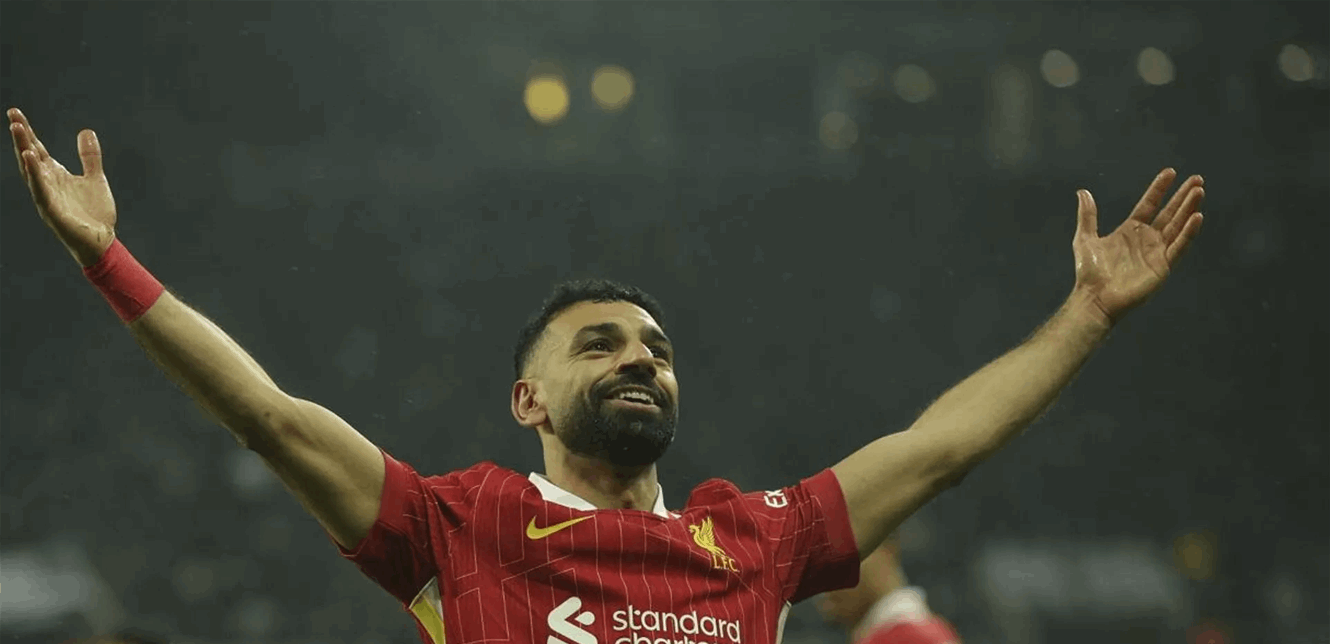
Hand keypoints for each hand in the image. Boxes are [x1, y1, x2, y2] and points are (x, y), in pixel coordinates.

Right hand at [8, 108, 116, 266]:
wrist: (102, 241)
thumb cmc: (94, 212)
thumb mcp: (94, 178)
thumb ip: (89, 156)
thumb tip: (85, 130)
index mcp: (54, 175)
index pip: (37, 149)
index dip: (27, 131)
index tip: (15, 112)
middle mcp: (46, 184)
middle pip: (29, 156)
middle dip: (21, 136)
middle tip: (13, 115)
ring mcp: (46, 197)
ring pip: (30, 170)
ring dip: (24, 149)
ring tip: (17, 129)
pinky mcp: (51, 211)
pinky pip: (40, 189)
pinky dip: (34, 173)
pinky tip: (30, 157)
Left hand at [1072, 168, 1204, 323]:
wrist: (1095, 297)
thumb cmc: (1089, 272)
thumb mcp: (1085, 238)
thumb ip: (1088, 216)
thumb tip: (1083, 192)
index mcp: (1130, 230)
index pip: (1149, 205)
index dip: (1159, 189)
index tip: (1170, 172)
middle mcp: (1146, 239)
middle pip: (1169, 213)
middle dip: (1183, 196)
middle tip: (1197, 179)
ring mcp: (1156, 252)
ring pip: (1178, 226)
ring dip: (1189, 209)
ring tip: (1199, 191)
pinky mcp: (1163, 266)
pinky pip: (1179, 246)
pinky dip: (1188, 232)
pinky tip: (1197, 217)